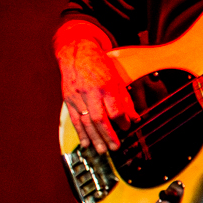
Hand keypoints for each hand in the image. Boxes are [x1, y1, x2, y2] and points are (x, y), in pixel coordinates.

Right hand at [58, 34, 136, 152]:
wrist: (76, 52)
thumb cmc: (99, 65)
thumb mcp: (117, 78)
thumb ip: (125, 99)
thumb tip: (134, 118)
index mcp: (106, 86)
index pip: (115, 110)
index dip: (122, 122)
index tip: (126, 128)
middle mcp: (90, 92)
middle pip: (100, 119)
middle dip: (108, 136)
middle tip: (114, 148)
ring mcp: (77, 96)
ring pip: (86, 122)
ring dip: (94, 138)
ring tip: (101, 150)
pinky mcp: (68, 99)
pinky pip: (75, 119)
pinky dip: (81, 133)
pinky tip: (86, 143)